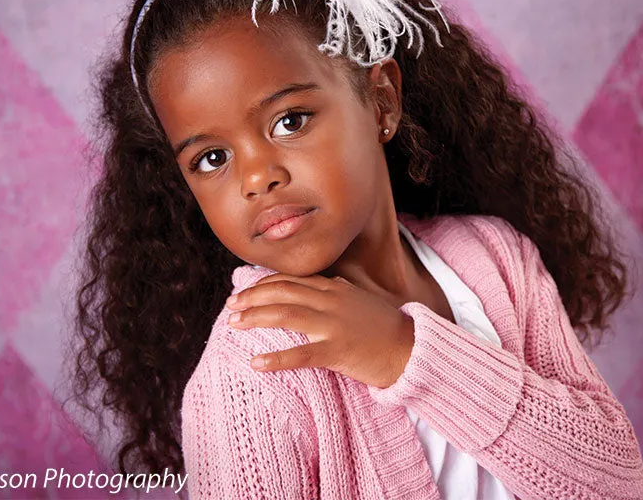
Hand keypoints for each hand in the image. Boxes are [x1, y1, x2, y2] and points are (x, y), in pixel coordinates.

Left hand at [225, 273, 414, 388]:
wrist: (413, 350)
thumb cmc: (385, 328)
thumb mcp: (360, 300)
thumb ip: (338, 291)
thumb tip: (322, 283)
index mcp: (335, 288)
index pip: (292, 280)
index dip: (264, 283)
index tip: (244, 291)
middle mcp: (331, 301)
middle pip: (282, 292)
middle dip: (252, 296)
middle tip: (230, 306)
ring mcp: (334, 325)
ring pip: (286, 314)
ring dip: (255, 317)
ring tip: (233, 324)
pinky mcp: (338, 352)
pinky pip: (301, 355)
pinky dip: (276, 359)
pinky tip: (256, 363)